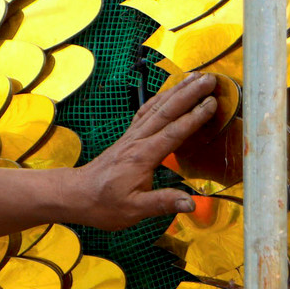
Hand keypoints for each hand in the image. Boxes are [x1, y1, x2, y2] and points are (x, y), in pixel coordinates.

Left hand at [67, 71, 217, 229]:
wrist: (77, 194)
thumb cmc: (103, 203)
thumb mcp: (133, 210)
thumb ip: (162, 203)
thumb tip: (191, 203)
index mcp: (142, 156)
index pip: (173, 132)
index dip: (194, 117)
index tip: (212, 102)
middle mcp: (137, 140)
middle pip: (166, 111)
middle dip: (189, 93)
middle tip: (209, 79)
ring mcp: (132, 136)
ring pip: (156, 107)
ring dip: (176, 90)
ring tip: (194, 77)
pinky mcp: (128, 137)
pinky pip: (146, 111)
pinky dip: (160, 98)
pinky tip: (169, 92)